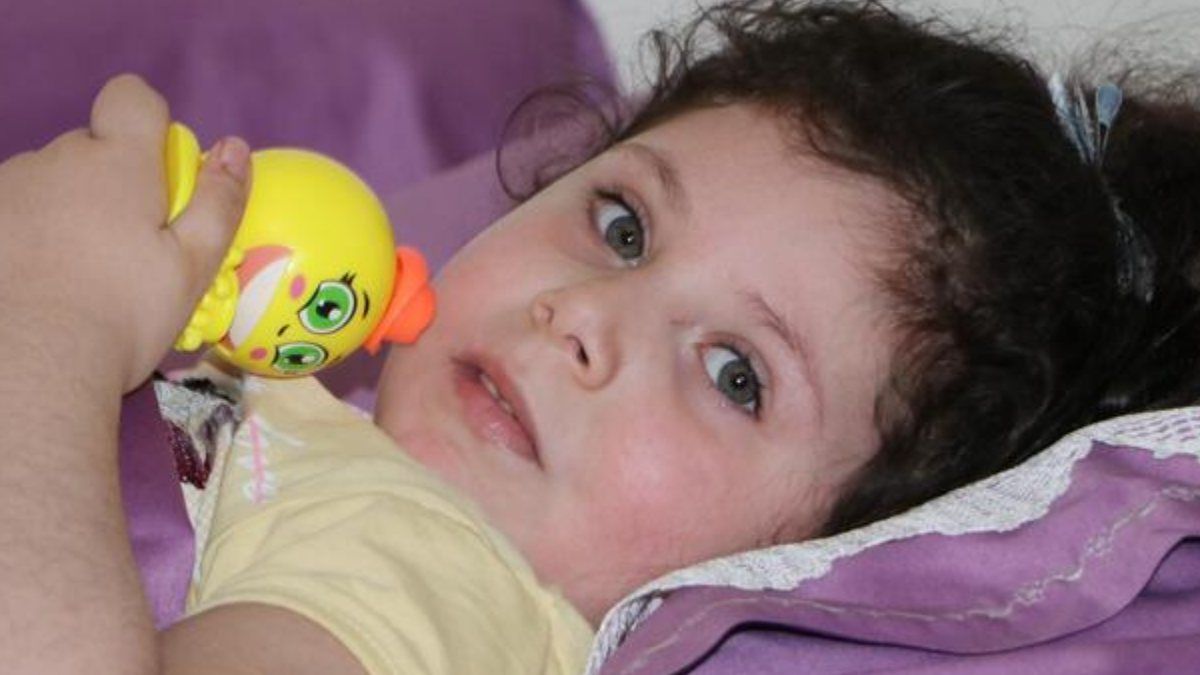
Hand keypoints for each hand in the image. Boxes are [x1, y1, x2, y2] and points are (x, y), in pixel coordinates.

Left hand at [0, 74, 250, 392]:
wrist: (30, 366)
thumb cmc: (125, 314)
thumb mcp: (192, 266)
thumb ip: (218, 202)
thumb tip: (236, 147)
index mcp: (117, 163)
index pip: (132, 98)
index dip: (149, 123)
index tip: (162, 173)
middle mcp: (56, 159)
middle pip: (91, 149)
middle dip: (112, 182)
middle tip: (128, 248)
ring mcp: (8, 189)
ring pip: (50, 182)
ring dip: (68, 209)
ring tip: (78, 274)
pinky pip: (16, 212)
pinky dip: (31, 235)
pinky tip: (39, 282)